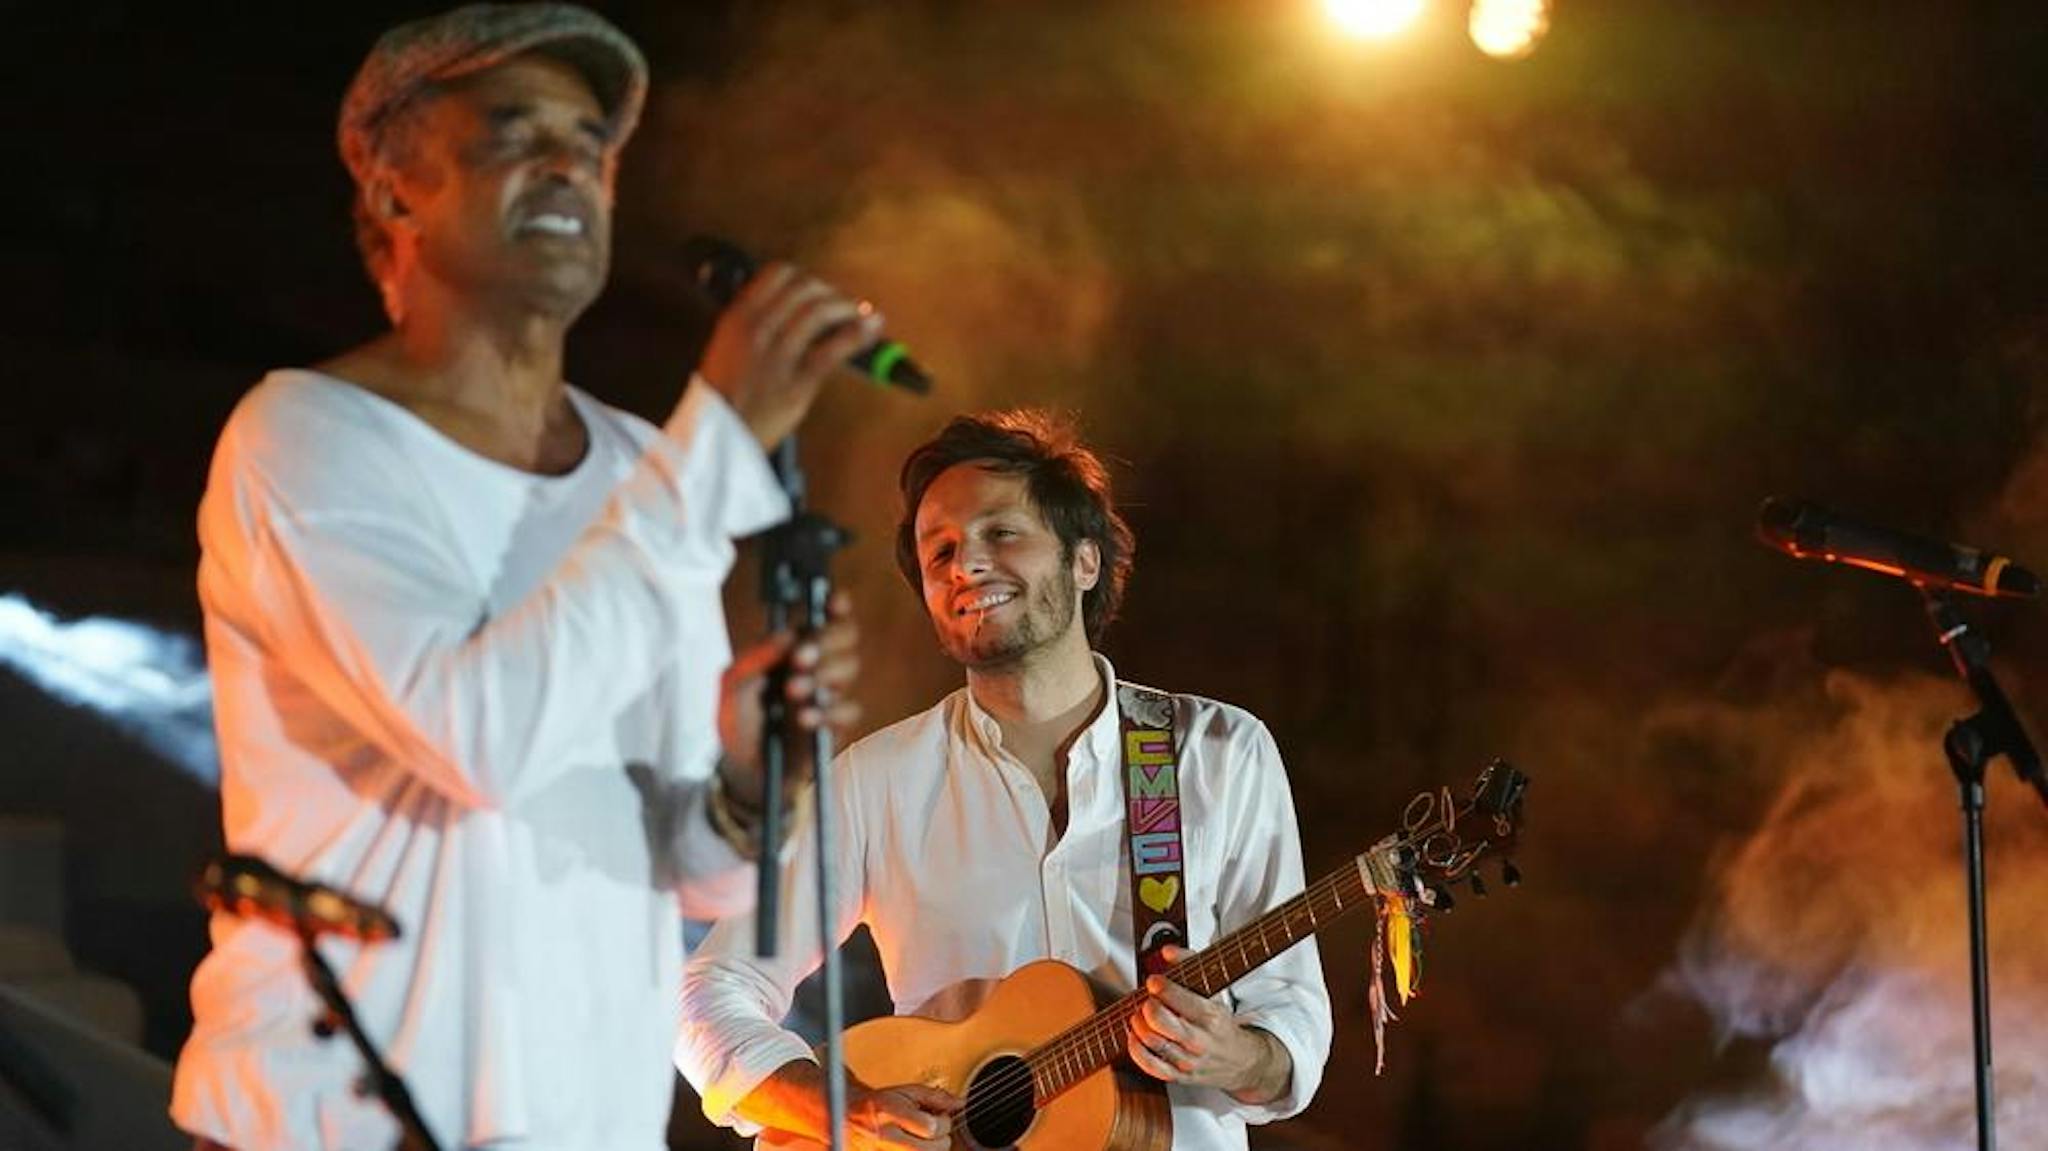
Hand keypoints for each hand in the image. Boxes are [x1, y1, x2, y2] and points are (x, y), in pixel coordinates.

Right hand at [697, 262, 883, 447]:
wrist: (718, 440)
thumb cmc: (723, 398)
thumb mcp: (726, 349)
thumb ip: (753, 325)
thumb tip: (790, 310)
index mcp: (737, 318)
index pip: (778, 274)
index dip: (805, 277)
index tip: (818, 288)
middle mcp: (757, 329)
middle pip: (805, 289)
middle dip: (831, 293)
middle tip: (844, 304)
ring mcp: (777, 355)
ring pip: (820, 312)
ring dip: (848, 308)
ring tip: (862, 314)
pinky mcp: (797, 383)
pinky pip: (834, 349)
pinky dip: (858, 334)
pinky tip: (871, 329)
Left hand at [716, 592, 861, 805]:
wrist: (740, 768)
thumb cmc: (736, 720)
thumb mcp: (731, 685)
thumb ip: (754, 658)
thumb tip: (785, 635)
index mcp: (794, 647)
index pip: (825, 617)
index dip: (837, 605)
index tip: (834, 602)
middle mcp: (817, 665)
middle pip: (846, 636)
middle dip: (827, 641)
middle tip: (801, 659)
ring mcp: (828, 695)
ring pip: (850, 668)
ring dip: (825, 674)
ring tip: (794, 692)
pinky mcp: (835, 726)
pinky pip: (850, 711)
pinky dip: (829, 712)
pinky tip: (805, 718)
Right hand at [737, 1060, 958, 1150]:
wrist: (844, 1117)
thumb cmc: (878, 1103)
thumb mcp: (905, 1091)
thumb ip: (935, 1097)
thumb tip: (961, 1103)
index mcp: (888, 1111)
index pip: (930, 1127)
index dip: (941, 1121)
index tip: (937, 1116)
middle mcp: (884, 1136)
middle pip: (934, 1148)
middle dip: (941, 1137)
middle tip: (931, 1128)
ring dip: (932, 1149)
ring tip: (921, 1138)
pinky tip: (914, 1146)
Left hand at [1126, 945, 1291, 1103]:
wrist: (1240, 1061)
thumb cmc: (1221, 1024)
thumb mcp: (1214, 991)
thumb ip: (1190, 964)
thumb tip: (1168, 951)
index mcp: (1211, 1017)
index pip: (1182, 1000)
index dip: (1162, 988)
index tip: (1155, 981)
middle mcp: (1200, 1041)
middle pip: (1161, 1022)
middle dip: (1147, 1007)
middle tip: (1147, 1001)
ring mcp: (1188, 1060)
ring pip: (1153, 1042)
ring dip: (1138, 1025)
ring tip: (1139, 1016)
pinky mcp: (1179, 1076)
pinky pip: (1151, 1067)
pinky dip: (1136, 1050)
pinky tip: (1134, 1037)